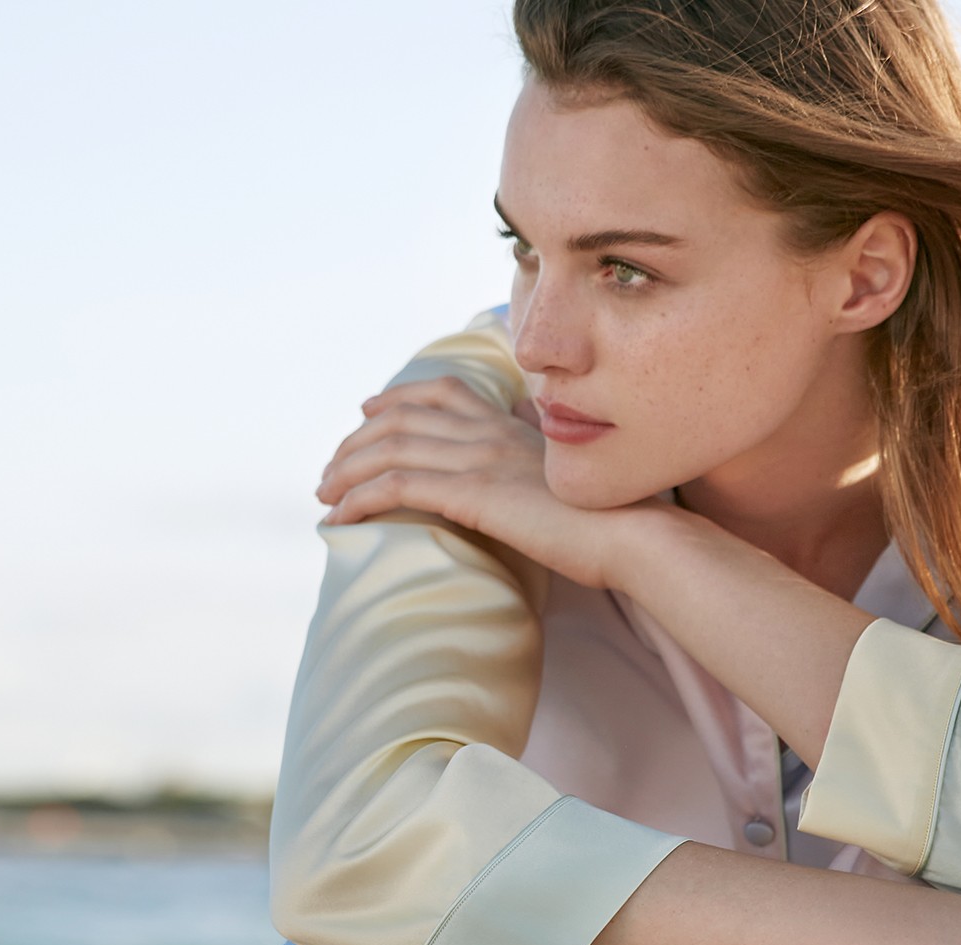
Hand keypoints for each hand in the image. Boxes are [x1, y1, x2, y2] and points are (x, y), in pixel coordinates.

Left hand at [315, 375, 655, 589]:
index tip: (367, 411)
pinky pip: (397, 486)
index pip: (446, 392)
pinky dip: (359, 499)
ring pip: (390, 448)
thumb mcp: (572, 484)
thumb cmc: (613, 524)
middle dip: (357, 441)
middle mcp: (492, 433)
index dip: (399, 397)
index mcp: (514, 426)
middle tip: (330, 469)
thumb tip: (530, 483)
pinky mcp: (473, 492)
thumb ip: (542, 473)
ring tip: (324, 496)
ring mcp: (481, 459)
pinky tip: (339, 519)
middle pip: (403, 417)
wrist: (636, 536)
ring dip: (346, 471)